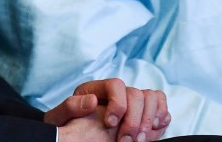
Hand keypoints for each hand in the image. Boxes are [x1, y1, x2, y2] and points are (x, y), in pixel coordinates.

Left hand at [44, 79, 168, 141]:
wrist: (74, 132)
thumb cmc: (66, 124)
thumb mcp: (60, 116)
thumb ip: (70, 107)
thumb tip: (92, 101)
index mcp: (96, 88)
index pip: (116, 85)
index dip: (118, 104)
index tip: (110, 124)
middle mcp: (116, 91)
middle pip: (137, 94)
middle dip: (134, 119)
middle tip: (126, 141)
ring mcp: (131, 100)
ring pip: (152, 97)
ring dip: (149, 120)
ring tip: (139, 140)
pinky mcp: (142, 111)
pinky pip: (160, 104)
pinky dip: (162, 116)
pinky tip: (153, 130)